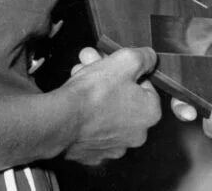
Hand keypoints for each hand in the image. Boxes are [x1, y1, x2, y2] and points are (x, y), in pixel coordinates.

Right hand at [62, 46, 160, 163]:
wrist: (61, 120)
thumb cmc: (96, 91)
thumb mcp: (127, 60)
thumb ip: (145, 57)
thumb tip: (150, 58)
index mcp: (150, 114)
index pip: (145, 84)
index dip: (127, 69)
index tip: (113, 62)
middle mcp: (135, 135)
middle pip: (124, 95)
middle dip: (108, 75)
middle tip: (92, 60)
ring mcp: (112, 147)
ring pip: (107, 109)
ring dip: (95, 89)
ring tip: (79, 71)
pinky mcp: (90, 154)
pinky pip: (92, 126)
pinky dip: (86, 111)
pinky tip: (75, 96)